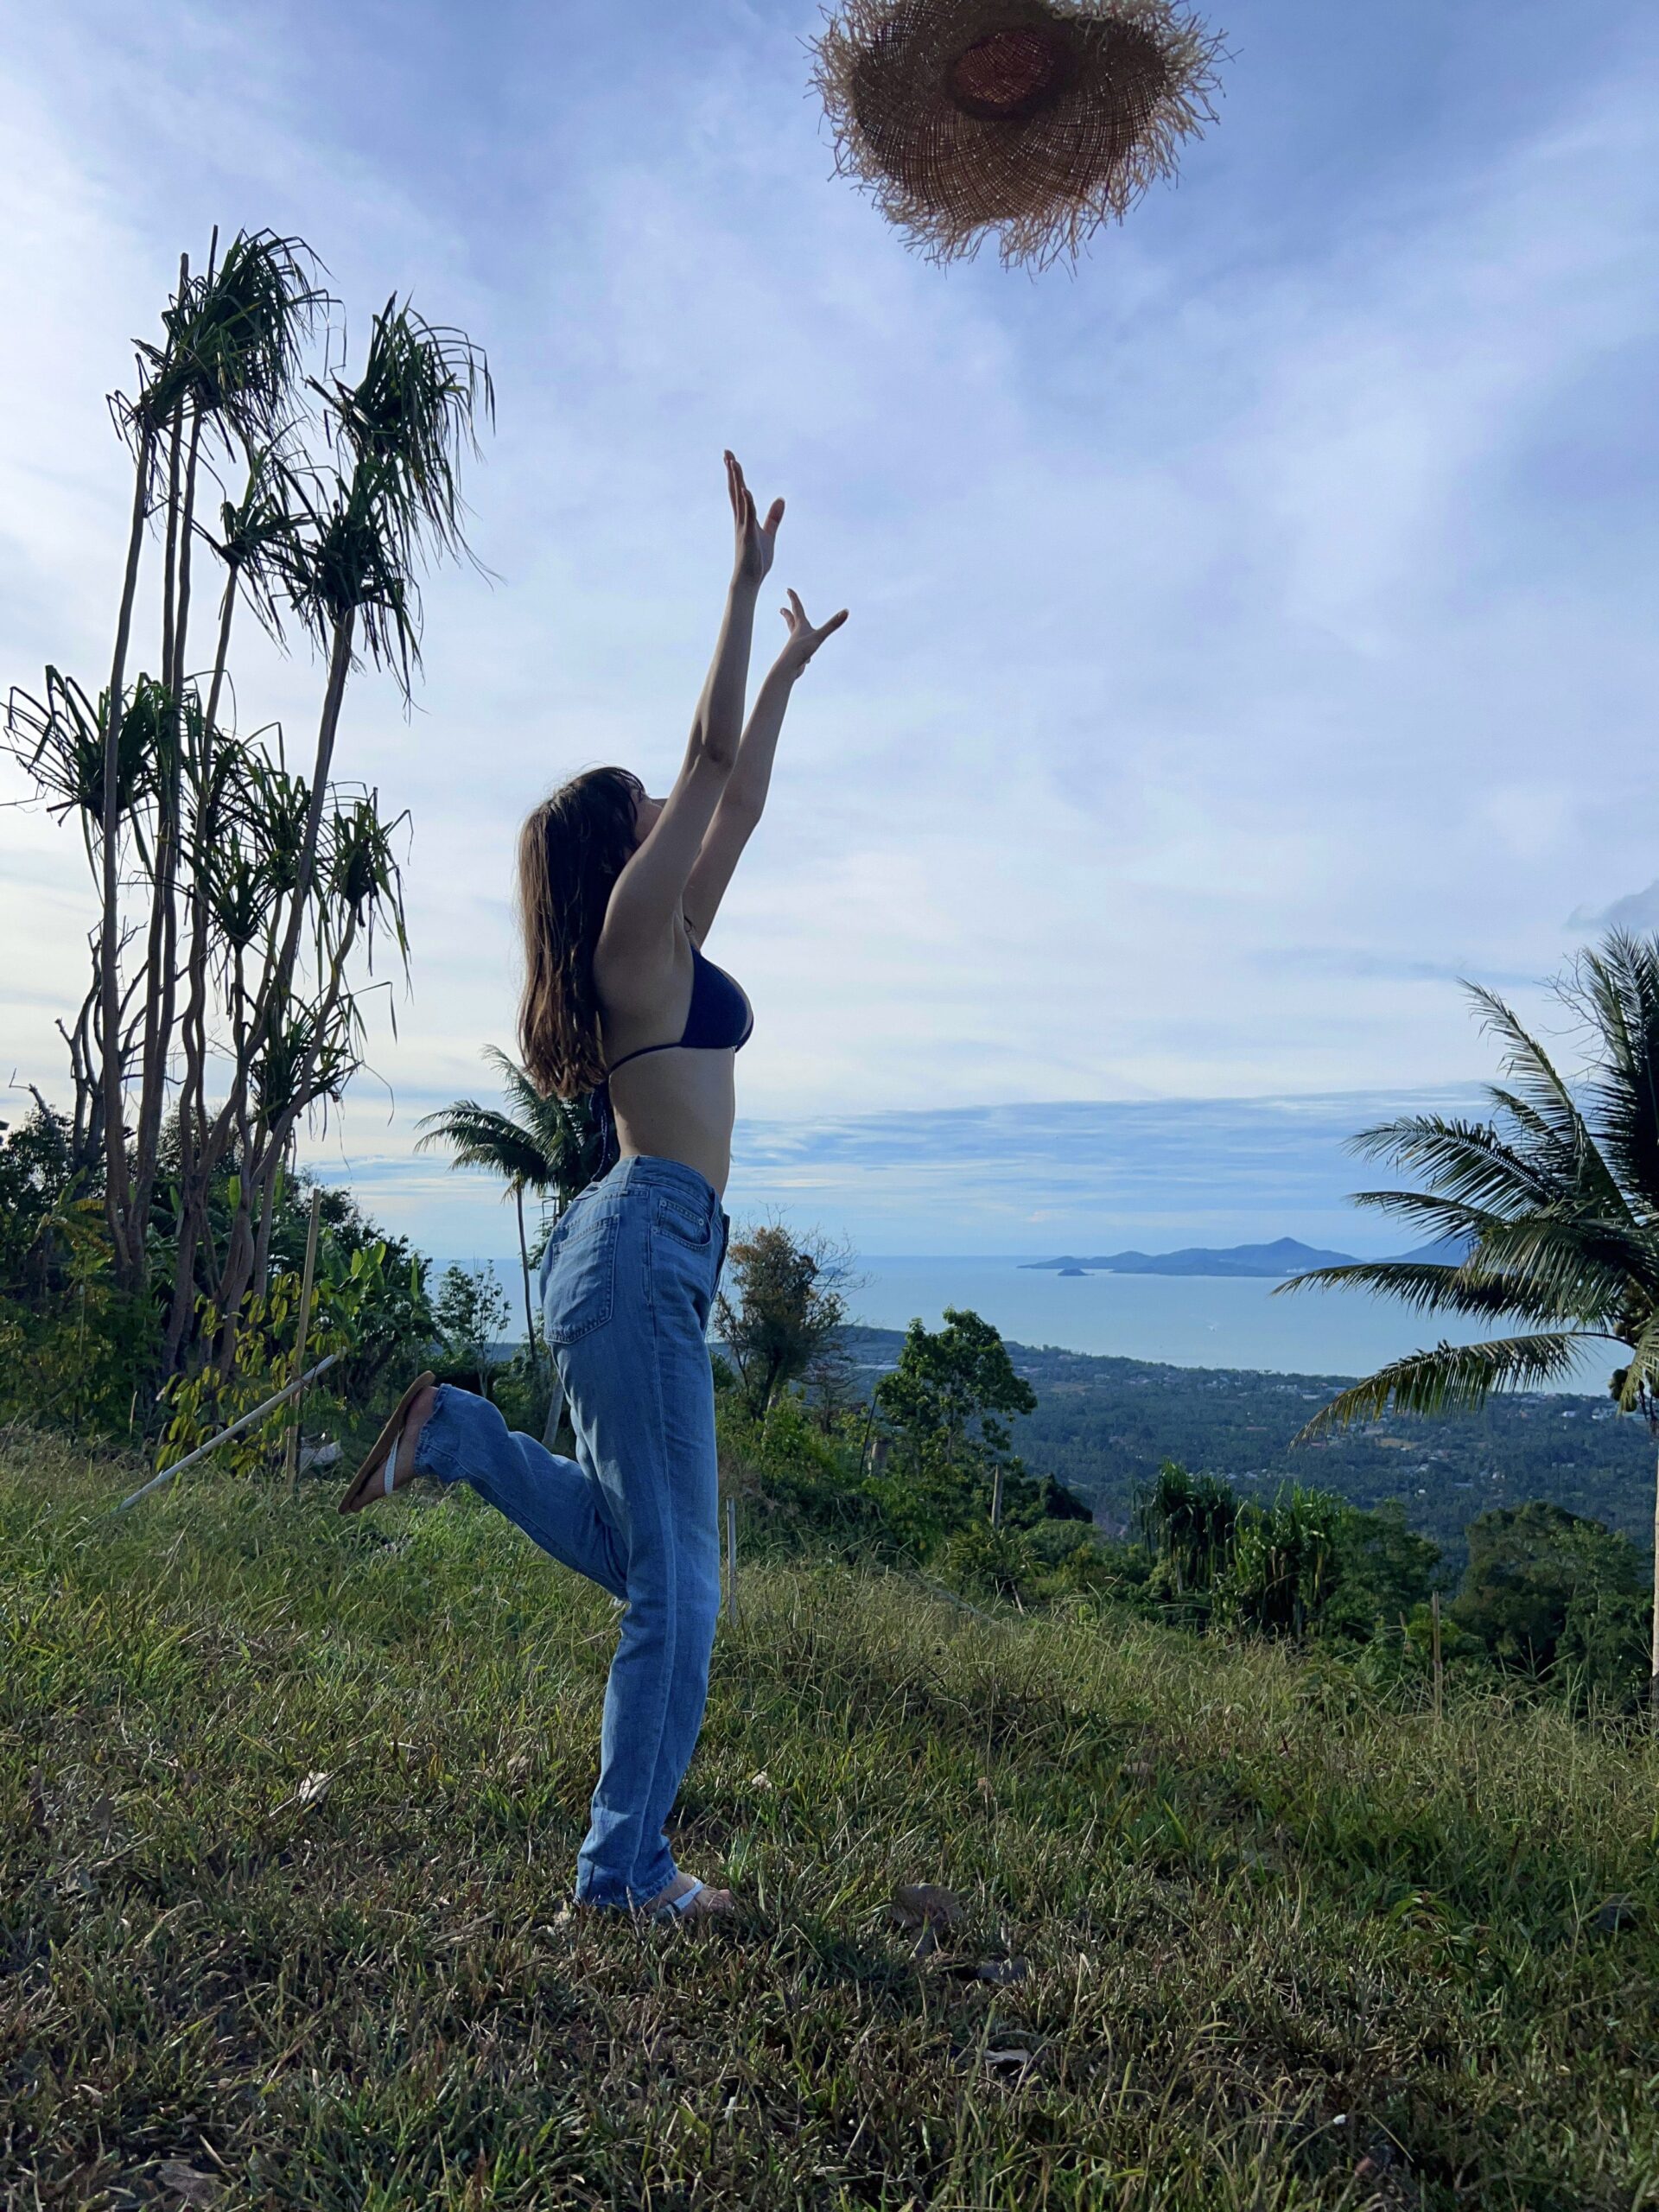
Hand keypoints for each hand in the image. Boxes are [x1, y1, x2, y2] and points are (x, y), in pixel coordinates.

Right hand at [726, 451, 782, 586]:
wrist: (750, 580)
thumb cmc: (757, 560)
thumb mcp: (769, 534)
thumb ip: (774, 517)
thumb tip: (781, 499)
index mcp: (744, 518)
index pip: (738, 492)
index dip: (734, 475)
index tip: (730, 458)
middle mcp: (741, 519)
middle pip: (735, 490)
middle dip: (731, 471)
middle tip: (726, 452)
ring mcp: (743, 527)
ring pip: (739, 499)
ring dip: (737, 481)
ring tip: (733, 463)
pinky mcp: (748, 536)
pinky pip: (748, 516)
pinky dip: (748, 502)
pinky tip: (746, 490)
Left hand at [775, 588, 848, 675]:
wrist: (788, 668)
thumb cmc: (801, 651)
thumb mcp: (819, 637)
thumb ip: (832, 625)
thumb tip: (846, 612)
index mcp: (800, 626)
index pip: (797, 609)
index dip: (793, 598)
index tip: (788, 590)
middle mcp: (796, 635)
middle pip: (791, 621)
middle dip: (788, 613)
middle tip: (782, 609)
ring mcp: (796, 646)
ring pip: (795, 636)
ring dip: (793, 630)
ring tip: (792, 628)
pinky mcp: (797, 656)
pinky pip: (801, 651)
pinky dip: (803, 651)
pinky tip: (806, 659)